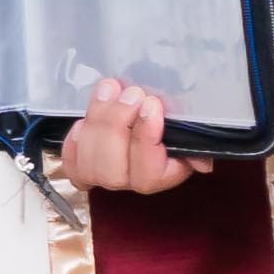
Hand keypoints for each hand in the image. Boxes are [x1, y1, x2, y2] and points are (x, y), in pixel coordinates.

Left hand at [60, 74, 209, 197]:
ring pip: (89, 164)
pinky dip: (75, 141)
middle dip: (117, 125)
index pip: (149, 171)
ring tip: (109, 92)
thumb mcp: (188, 127)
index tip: (151, 105)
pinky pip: (71, 163)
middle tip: (129, 94)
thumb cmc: (169, 121)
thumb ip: (196, 141)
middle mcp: (130, 181)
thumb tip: (202, 162)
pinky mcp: (82, 166)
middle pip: (112, 169)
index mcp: (162, 174)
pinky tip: (86, 119)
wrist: (142, 113)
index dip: (146, 139)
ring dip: (97, 123)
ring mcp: (104, 175)